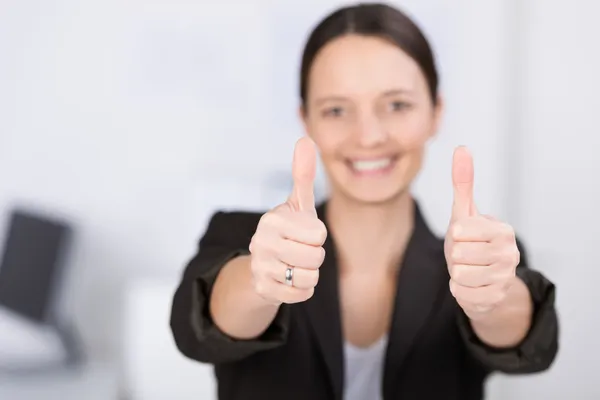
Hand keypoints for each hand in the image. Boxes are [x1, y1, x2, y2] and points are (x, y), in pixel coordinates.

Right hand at [248, 137, 326, 304]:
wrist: (262, 264)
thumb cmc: (288, 229)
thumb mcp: (297, 203)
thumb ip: (302, 174)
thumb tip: (305, 139)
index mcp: (273, 219)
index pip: (319, 234)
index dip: (317, 235)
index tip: (302, 232)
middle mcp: (261, 242)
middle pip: (316, 256)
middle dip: (314, 255)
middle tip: (299, 249)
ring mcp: (260, 267)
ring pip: (309, 276)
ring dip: (308, 272)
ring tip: (294, 263)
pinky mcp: (264, 289)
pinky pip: (302, 293)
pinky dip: (302, 289)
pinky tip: (290, 279)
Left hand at [445, 147, 520, 319]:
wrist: (484, 279)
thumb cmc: (471, 241)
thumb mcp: (464, 212)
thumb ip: (463, 182)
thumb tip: (461, 147)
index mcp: (502, 230)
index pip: (459, 232)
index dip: (455, 236)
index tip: (466, 238)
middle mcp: (510, 254)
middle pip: (458, 255)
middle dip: (454, 256)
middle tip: (466, 256)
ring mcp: (505, 278)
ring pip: (458, 275)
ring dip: (456, 273)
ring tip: (469, 269)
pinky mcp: (495, 299)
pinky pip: (460, 293)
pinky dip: (459, 290)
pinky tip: (471, 285)